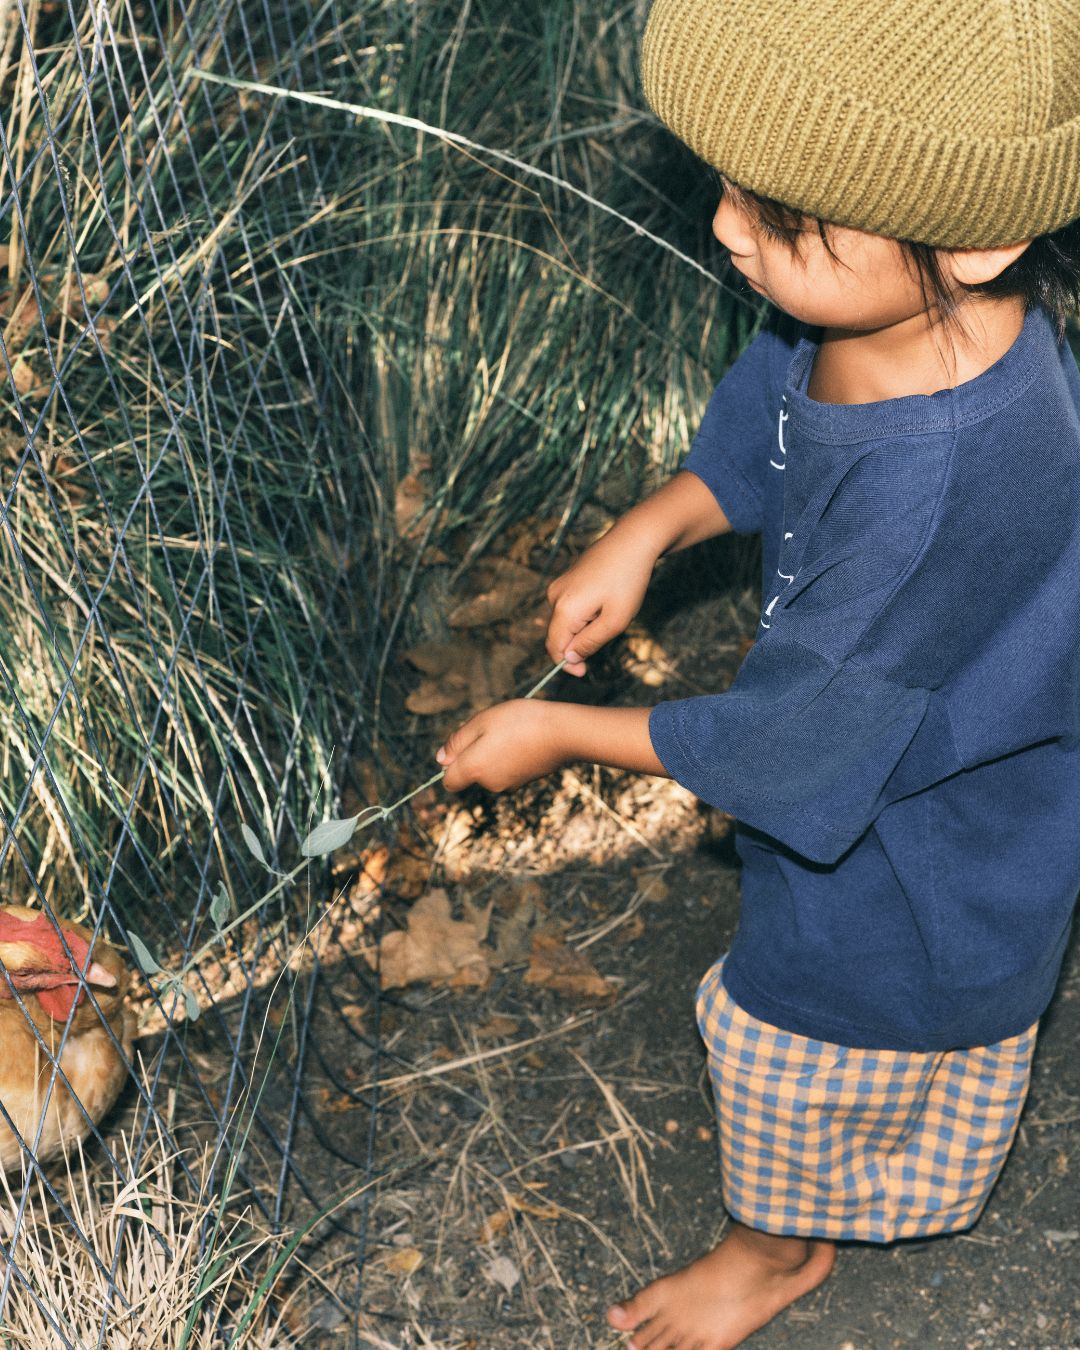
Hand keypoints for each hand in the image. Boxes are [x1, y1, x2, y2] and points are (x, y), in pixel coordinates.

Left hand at [436, 700, 567, 791]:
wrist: (562, 732)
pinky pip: (508, 770)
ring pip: (491, 770)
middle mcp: (489, 783)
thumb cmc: (519, 721)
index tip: (463, 744)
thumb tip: (440, 759)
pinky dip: (511, 758)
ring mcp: (509, 784)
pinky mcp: (526, 781)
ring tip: (511, 732)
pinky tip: (524, 740)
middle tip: (492, 728)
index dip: (450, 764)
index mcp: (473, 769)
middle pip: (471, 773)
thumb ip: (457, 741)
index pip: (449, 781)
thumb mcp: (481, 721)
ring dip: (494, 754)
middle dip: (475, 753)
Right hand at [545, 472, 730, 675]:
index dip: (567, 665)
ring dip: (583, 628)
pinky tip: (607, 602)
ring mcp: (560, 585)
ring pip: (565, 621)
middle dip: (577, 645)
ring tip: (611, 615)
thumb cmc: (628, 580)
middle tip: (608, 638)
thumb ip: (590, 643)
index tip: (584, 673)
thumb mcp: (615, 621)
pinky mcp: (567, 578)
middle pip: (558, 635)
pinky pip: (570, 607)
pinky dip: (585, 614)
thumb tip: (570, 659)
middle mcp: (555, 596)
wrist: (633, 540)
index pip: (555, 648)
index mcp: (564, 609)